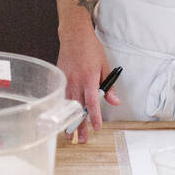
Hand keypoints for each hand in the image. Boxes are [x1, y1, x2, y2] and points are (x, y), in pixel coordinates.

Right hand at [57, 28, 120, 143]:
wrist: (74, 35)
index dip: (94, 116)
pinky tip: (61, 118)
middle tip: (81, 139)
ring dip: (68, 120)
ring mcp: (66, 80)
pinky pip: (61, 97)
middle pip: (78, 108)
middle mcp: (76, 81)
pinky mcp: (59, 78)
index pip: (92, 102)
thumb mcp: (105, 66)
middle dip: (80, 125)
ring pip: (67, 105)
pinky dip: (62, 108)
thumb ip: (109, 86)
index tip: (97, 128)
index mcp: (89, 78)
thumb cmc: (91, 49)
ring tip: (69, 134)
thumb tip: (115, 101)